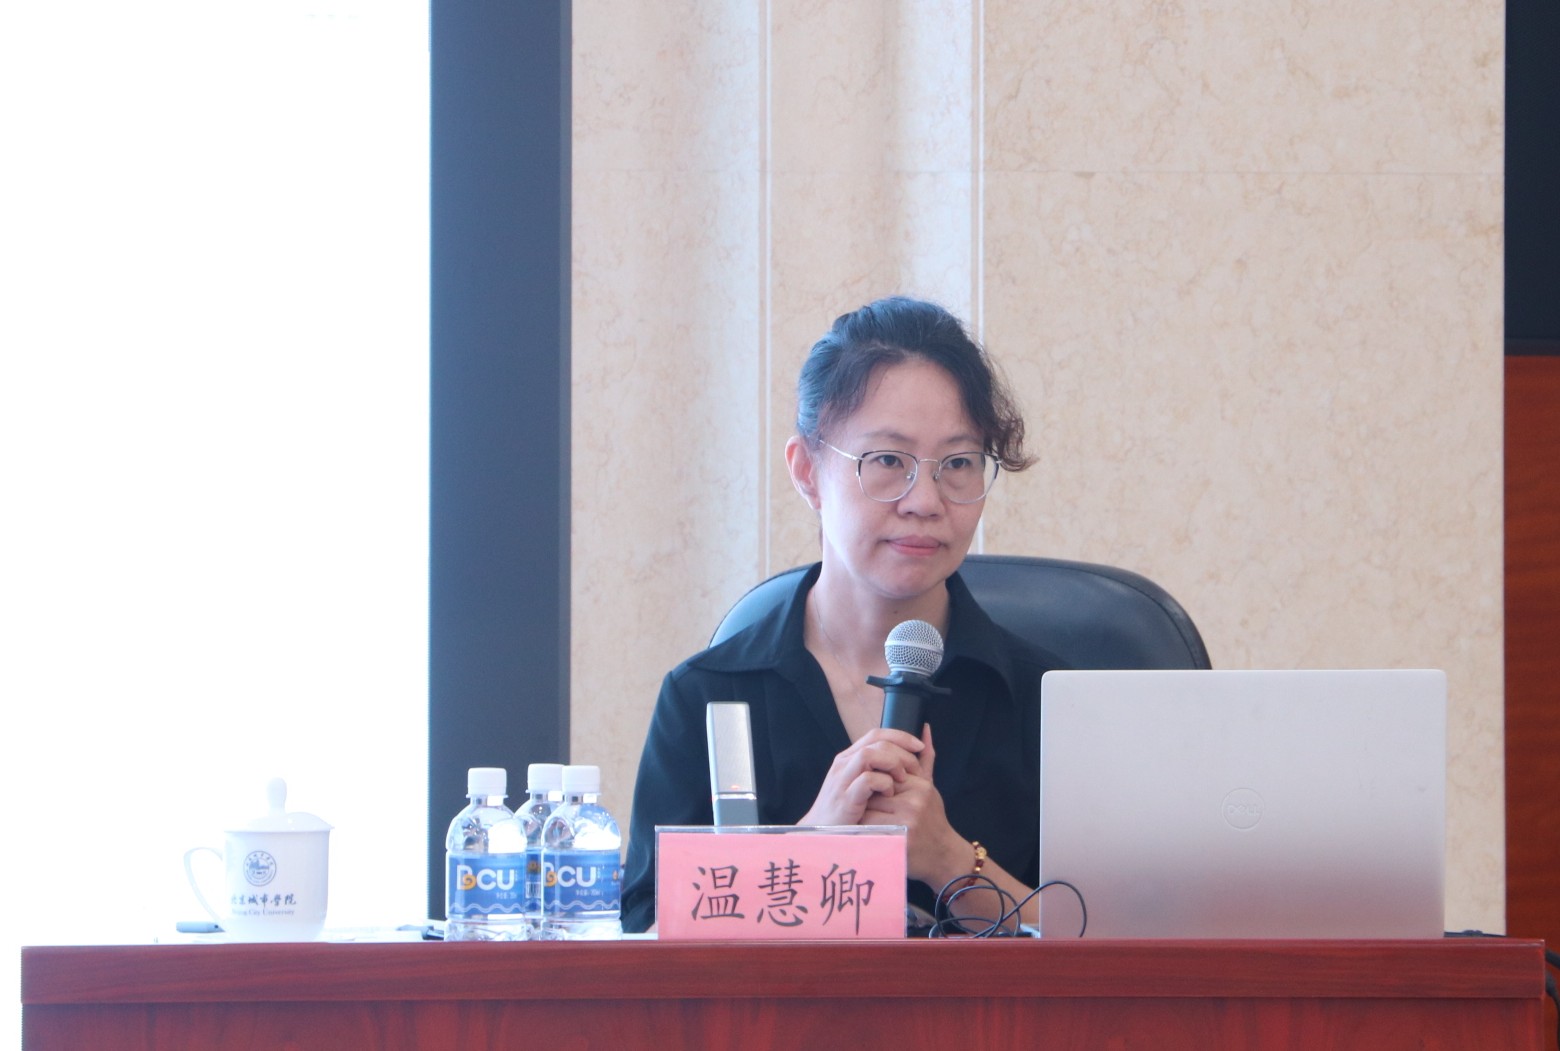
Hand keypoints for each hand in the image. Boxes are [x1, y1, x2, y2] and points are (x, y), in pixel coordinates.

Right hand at [798, 727, 924, 826]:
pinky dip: (883, 784)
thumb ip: (887, 768)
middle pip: (877, 742)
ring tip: (903, 779)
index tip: (919, 746)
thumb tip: (916, 748)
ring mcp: (842, 780)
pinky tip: (890, 794)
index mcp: (849, 759)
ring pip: (869, 755)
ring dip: (892, 763)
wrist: (822, 836)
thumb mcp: (868, 786)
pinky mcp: (845, 799)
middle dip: (902, 752)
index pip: (876, 734)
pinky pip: (867, 780)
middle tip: (916, 769)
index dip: (900, 736)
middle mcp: (843, 764)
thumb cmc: (850, 812)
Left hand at [861, 726, 967, 884]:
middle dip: (865, 798)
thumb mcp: (930, 788)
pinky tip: (866, 833)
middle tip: (863, 808)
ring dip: (861, 814)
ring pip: (868, 807)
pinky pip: (870, 827)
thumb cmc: (933, 820)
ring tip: (864, 821)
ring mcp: (909, 818)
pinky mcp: (900, 836)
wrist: (943, 856)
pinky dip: (863, 830)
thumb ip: (925, 759)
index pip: (883, 772)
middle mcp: (916, 798)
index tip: (872, 795)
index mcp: (921, 784)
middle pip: (873, 788)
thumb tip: (924, 728)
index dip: (873, 784)